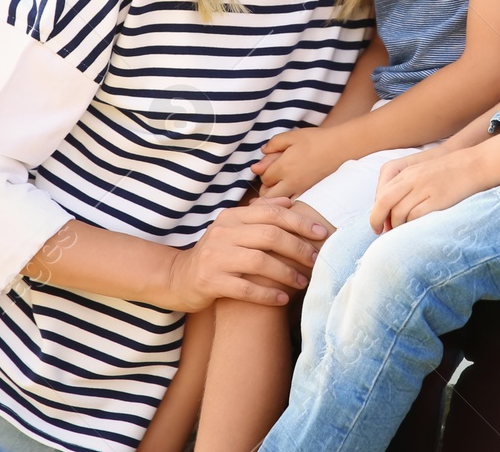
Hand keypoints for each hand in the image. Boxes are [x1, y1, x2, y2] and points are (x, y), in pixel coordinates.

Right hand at [165, 198, 328, 311]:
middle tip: (316, 260)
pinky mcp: (210, 281)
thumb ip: (260, 213)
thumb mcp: (234, 228)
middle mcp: (223, 233)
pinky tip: (282, 299)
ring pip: (260, 262)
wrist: (178, 278)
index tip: (321, 233)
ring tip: (303, 282)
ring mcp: (215, 257)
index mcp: (232, 217)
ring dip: (286, 273)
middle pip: (270, 236)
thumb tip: (289, 201)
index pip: (272, 213)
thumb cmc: (216, 253)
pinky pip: (245, 289)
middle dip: (298, 248)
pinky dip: (267, 294)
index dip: (300, 222)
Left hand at [251, 127, 352, 198]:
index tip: (270, 166)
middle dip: (266, 188)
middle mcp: (290, 182)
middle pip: (268, 195)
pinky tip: (293, 191)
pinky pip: (294, 204)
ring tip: (282, 186)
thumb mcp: (293, 136)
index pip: (264, 178)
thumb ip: (274, 143)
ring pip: (280, 203)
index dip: (264, 172)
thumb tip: (262, 152)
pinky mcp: (311, 194)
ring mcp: (301, 190)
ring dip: (277, 196)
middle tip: (272, 179)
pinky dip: (289, 201)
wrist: (341, 148)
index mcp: (283, 167)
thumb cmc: (317, 140)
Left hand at [370, 147, 497, 233]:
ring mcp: (424, 189)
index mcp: (407, 173)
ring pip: (399, 212)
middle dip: (377, 220)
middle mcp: (412, 179)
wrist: (474, 165)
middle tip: (380, 233)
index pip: (381, 194)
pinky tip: (415, 230)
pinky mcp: (437, 199)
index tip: (378, 224)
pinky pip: (416, 217)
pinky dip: (411, 226)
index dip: (376, 212)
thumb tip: (394, 213)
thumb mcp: (423, 173)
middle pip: (384, 202)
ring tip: (402, 233)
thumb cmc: (450, 172)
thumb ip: (407, 186)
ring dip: (397, 227)